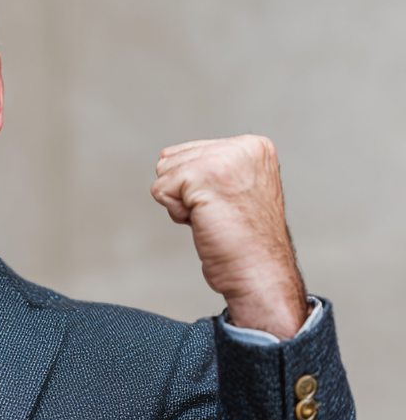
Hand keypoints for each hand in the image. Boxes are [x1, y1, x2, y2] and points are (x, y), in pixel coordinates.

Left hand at [151, 135, 307, 338]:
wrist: (259, 272)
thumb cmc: (246, 242)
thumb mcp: (235, 190)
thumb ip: (209, 167)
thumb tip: (164, 158)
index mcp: (253, 147)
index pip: (189, 151)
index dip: (194, 186)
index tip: (225, 206)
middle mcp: (241, 147)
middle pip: (172, 159)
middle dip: (184, 193)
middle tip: (218, 215)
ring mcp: (223, 159)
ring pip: (164, 172)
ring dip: (180, 202)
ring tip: (213, 218)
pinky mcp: (202, 176)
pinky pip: (160, 189)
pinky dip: (176, 213)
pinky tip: (204, 223)